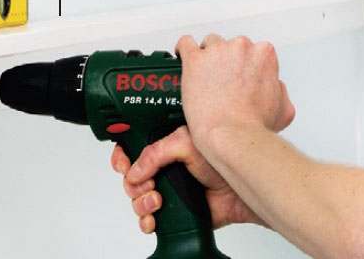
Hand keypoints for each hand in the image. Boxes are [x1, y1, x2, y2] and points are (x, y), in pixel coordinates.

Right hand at [111, 125, 264, 232]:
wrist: (240, 189)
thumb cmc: (222, 160)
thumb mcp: (185, 142)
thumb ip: (156, 152)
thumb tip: (134, 170)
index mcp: (165, 147)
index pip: (134, 148)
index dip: (123, 156)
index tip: (122, 163)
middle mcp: (165, 168)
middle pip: (131, 178)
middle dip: (133, 184)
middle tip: (148, 185)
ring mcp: (169, 191)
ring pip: (137, 200)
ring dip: (141, 203)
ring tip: (157, 200)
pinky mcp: (174, 212)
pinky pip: (149, 220)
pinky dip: (147, 222)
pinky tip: (155, 218)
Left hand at [176, 34, 295, 150]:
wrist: (234, 137)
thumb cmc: (255, 126)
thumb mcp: (284, 110)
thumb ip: (280, 91)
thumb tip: (275, 87)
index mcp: (263, 54)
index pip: (251, 50)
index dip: (242, 65)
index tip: (236, 76)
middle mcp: (241, 47)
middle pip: (229, 45)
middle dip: (225, 61)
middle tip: (220, 82)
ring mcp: (217, 52)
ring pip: (208, 45)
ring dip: (206, 58)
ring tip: (202, 78)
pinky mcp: (195, 60)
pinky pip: (185, 44)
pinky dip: (183, 50)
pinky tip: (183, 59)